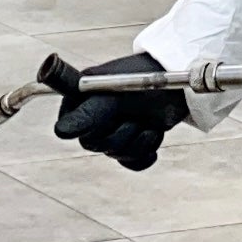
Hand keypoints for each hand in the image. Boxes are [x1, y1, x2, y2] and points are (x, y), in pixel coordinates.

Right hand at [53, 52, 190, 170]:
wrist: (180, 85)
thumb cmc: (146, 80)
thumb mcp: (116, 95)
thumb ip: (88, 114)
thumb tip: (61, 131)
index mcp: (80, 96)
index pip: (66, 128)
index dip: (89, 126)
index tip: (108, 114)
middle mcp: (91, 113)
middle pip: (93, 144)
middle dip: (120, 133)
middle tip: (135, 116)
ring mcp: (110, 128)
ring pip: (114, 153)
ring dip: (137, 141)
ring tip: (149, 122)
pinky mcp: (129, 142)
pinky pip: (130, 162)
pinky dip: (144, 153)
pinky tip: (152, 136)